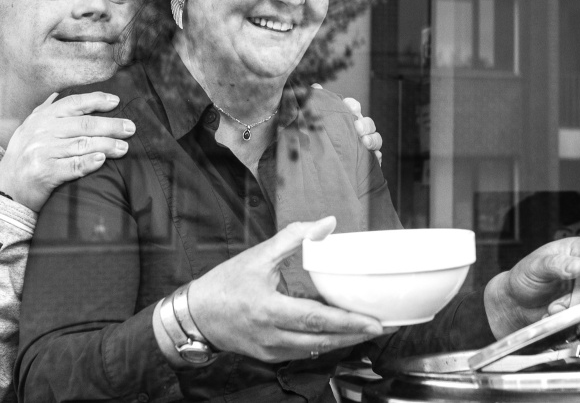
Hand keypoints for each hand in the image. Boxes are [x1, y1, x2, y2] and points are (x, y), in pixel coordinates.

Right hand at [0, 92, 135, 212]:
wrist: (4, 191)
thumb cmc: (21, 158)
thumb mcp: (27, 130)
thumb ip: (44, 112)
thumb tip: (58, 95)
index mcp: (41, 118)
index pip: (73, 103)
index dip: (97, 100)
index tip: (117, 102)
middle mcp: (42, 131)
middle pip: (84, 124)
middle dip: (111, 125)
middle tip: (130, 128)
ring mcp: (43, 151)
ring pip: (83, 145)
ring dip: (107, 145)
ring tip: (124, 148)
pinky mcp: (44, 172)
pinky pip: (73, 166)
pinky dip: (89, 163)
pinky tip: (102, 161)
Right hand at [184, 217, 390, 363]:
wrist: (195, 315)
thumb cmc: (224, 285)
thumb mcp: (258, 255)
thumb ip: (294, 237)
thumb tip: (326, 223)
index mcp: (270, 309)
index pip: (317, 319)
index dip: (348, 322)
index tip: (374, 322)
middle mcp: (273, 335)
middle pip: (323, 341)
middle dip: (356, 336)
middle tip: (384, 327)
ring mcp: (272, 350)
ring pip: (316, 351)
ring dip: (344, 342)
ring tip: (368, 331)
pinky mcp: (270, 356)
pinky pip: (303, 353)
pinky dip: (324, 344)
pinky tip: (339, 335)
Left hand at [311, 85, 382, 164]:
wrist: (317, 165)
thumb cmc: (317, 139)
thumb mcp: (313, 122)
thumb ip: (314, 103)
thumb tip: (316, 87)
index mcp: (346, 118)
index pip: (353, 107)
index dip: (352, 105)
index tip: (349, 107)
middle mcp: (357, 130)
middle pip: (368, 123)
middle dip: (365, 124)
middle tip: (358, 128)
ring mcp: (364, 146)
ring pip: (376, 139)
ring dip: (373, 139)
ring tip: (365, 143)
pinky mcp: (366, 161)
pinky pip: (376, 157)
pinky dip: (377, 156)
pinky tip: (375, 157)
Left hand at [483, 237, 579, 338]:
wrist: (514, 303)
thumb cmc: (523, 277)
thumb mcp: (535, 266)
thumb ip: (556, 264)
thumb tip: (578, 265)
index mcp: (577, 249)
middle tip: (567, 301)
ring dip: (573, 307)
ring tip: (552, 307)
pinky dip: (569, 316)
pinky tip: (552, 312)